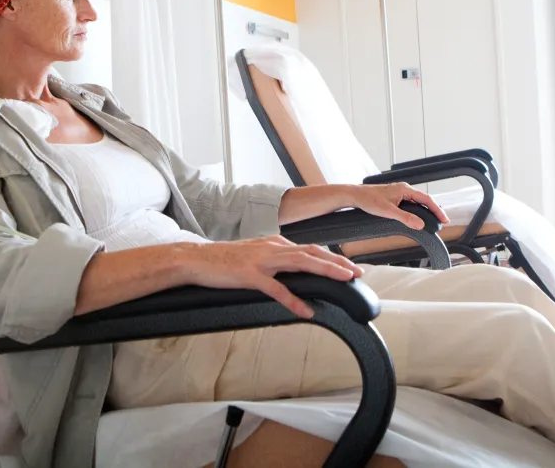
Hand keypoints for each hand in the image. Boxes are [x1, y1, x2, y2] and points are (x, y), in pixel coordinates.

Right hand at [176, 237, 364, 318]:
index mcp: (275, 243)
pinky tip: (305, 310)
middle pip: (312, 252)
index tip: (350, 266)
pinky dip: (293, 300)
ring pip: (301, 263)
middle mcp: (272, 247)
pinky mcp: (250, 275)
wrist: (197, 259)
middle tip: (358, 272)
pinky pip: (276, 289)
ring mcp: (262, 261)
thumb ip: (276, 260)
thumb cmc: (225, 260)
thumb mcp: (256, 255)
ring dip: (325, 270)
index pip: (310, 249)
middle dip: (337, 261)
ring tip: (343, 279)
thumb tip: (295, 270)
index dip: (332, 257)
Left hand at [350, 183, 449, 229]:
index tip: (444, 219)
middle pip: (424, 199)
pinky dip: (418, 209)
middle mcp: (404, 189)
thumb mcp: (388, 211)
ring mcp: (399, 192)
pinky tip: (419, 216)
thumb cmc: (369, 200)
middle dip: (434, 210)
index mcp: (405, 189)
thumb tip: (420, 224)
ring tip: (434, 220)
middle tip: (442, 221)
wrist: (355, 196)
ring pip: (418, 201)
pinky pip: (411, 202)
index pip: (426, 199)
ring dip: (426, 210)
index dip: (437, 210)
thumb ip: (405, 218)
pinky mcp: (395, 196)